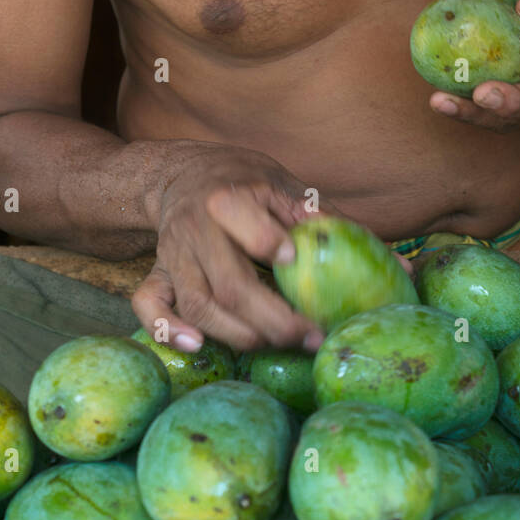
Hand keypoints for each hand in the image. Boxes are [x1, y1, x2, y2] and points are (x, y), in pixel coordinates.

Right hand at [131, 144, 337, 353]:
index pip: (250, 229)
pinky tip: (198, 346)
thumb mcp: (278, 181)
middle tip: (310, 336)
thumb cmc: (239, 179)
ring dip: (239, 335)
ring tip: (277, 345)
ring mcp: (173, 256)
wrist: (181, 172)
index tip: (296, 262)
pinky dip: (167, 329)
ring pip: (198, 305)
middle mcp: (196, 231)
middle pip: (230, 287)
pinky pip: (148, 306)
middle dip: (274, 320)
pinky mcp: (157, 272)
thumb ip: (315, 213)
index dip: (271, 246)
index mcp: (228, 199)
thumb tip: (370, 250)